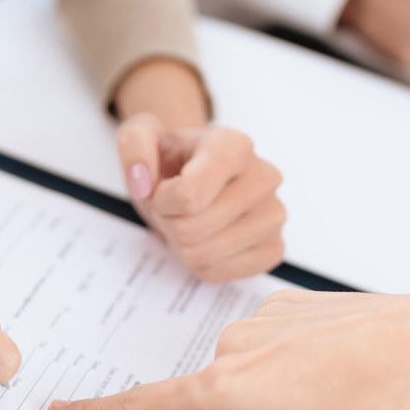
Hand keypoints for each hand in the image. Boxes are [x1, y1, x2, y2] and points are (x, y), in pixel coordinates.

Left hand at [117, 113, 284, 281]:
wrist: (193, 180)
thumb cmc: (171, 161)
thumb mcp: (141, 136)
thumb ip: (134, 144)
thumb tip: (143, 181)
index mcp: (235, 146)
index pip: (189, 195)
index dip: (162, 201)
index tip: (163, 189)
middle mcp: (265, 178)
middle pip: (192, 230)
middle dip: (169, 223)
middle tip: (174, 209)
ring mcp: (275, 215)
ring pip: (203, 255)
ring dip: (181, 245)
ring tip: (189, 221)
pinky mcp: (273, 248)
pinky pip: (219, 273)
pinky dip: (200, 264)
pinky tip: (205, 239)